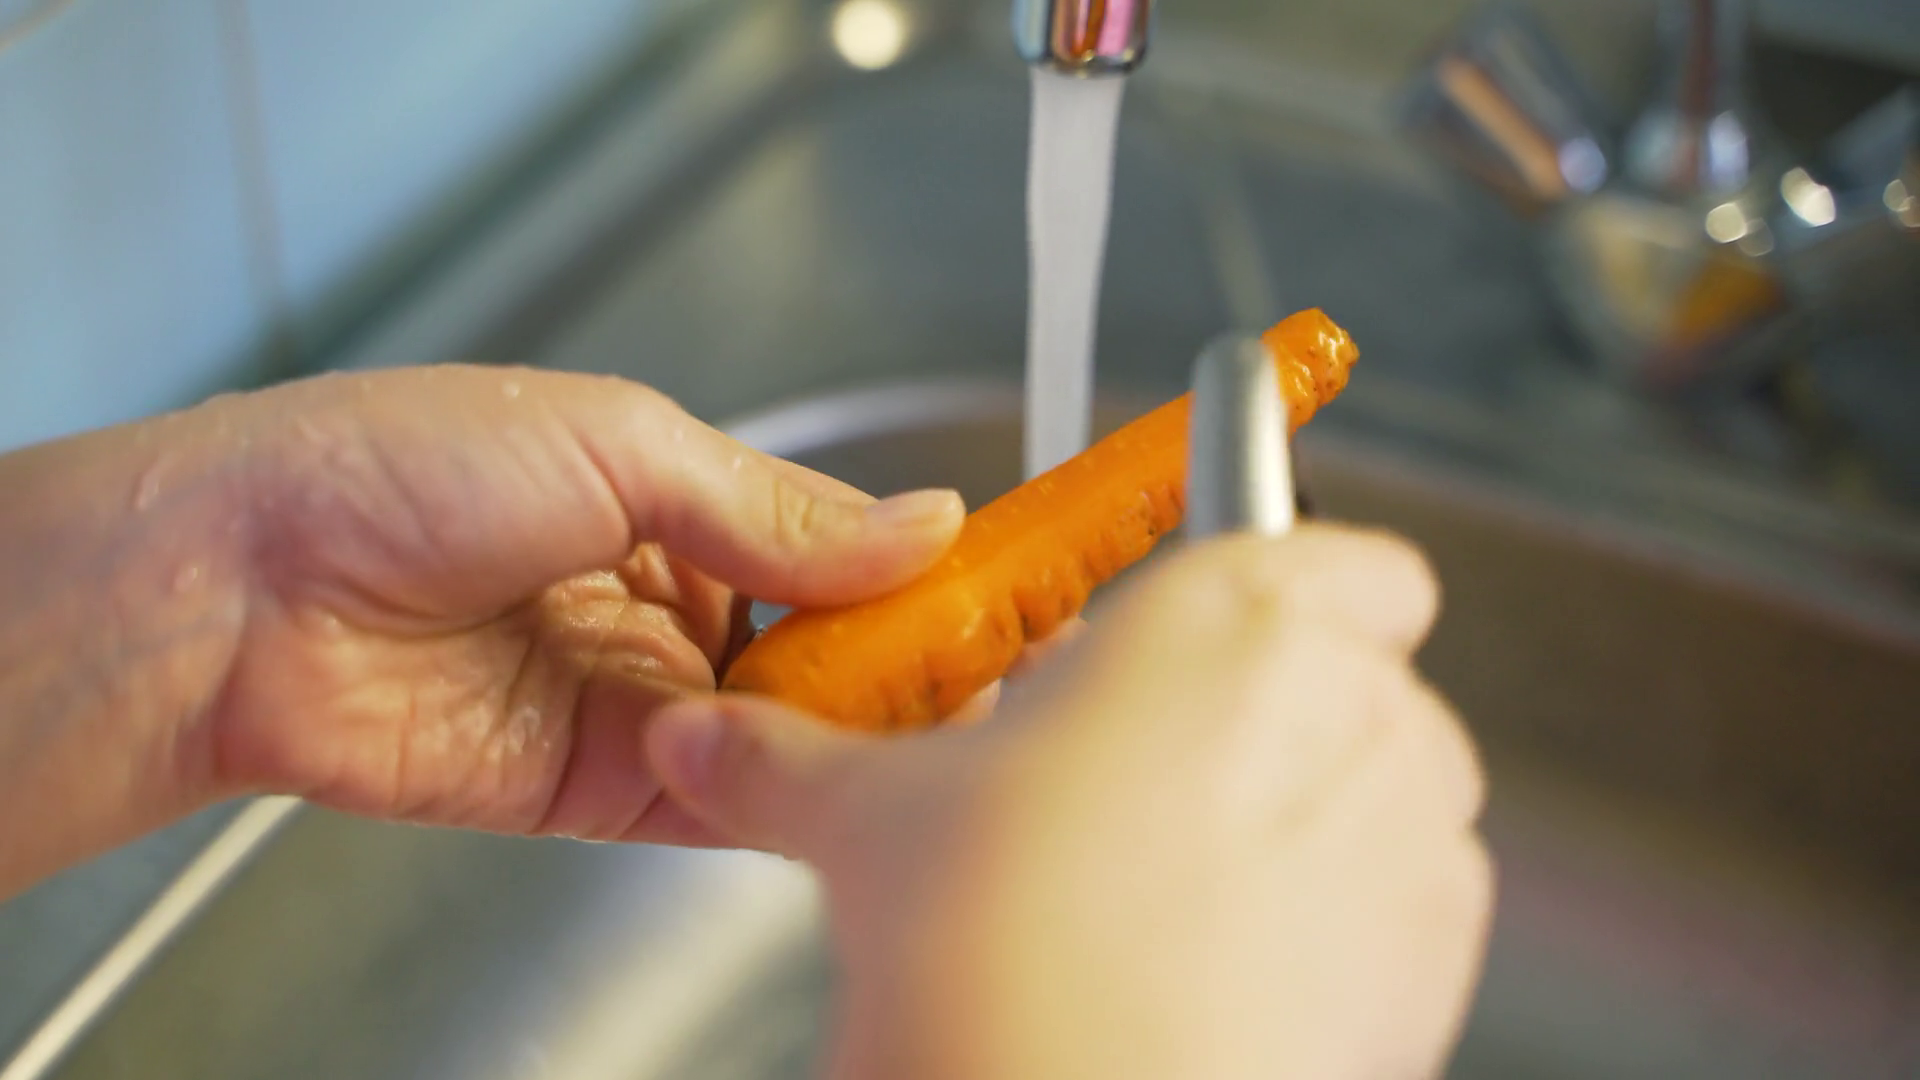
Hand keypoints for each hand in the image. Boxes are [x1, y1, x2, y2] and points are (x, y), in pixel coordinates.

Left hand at [0, 365, 1008, 898]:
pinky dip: (783, 790)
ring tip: (952, 721)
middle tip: (1005, 667)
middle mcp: (659, 604)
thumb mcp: (619, 443)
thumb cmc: (394, 468)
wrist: (246, 588)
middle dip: (906, 660)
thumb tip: (922, 523)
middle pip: (820, 646)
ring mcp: (633, 699)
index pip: (826, 545)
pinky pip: (720, 798)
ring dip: (859, 731)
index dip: (913, 569)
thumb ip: (778, 508)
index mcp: (666, 502)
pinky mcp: (600, 788)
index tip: (1004, 584)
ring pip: (784, 729)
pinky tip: (845, 774)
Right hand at [649, 525, 1493, 1079]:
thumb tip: (712, 741)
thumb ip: (789, 758)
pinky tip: (1212, 968)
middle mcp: (1352, 704)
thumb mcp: (873, 820)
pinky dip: (1332, 921)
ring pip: (1376, 792)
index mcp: (1235, 614)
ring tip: (1160, 892)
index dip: (1282, 581)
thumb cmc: (1004, 947)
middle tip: (1130, 785)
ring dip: (1297, 819)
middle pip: (1340, 676)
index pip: (1337, 549)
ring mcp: (1413, 834)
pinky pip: (1402, 905)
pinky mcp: (1439, 957)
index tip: (1219, 625)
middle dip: (1251, 721)